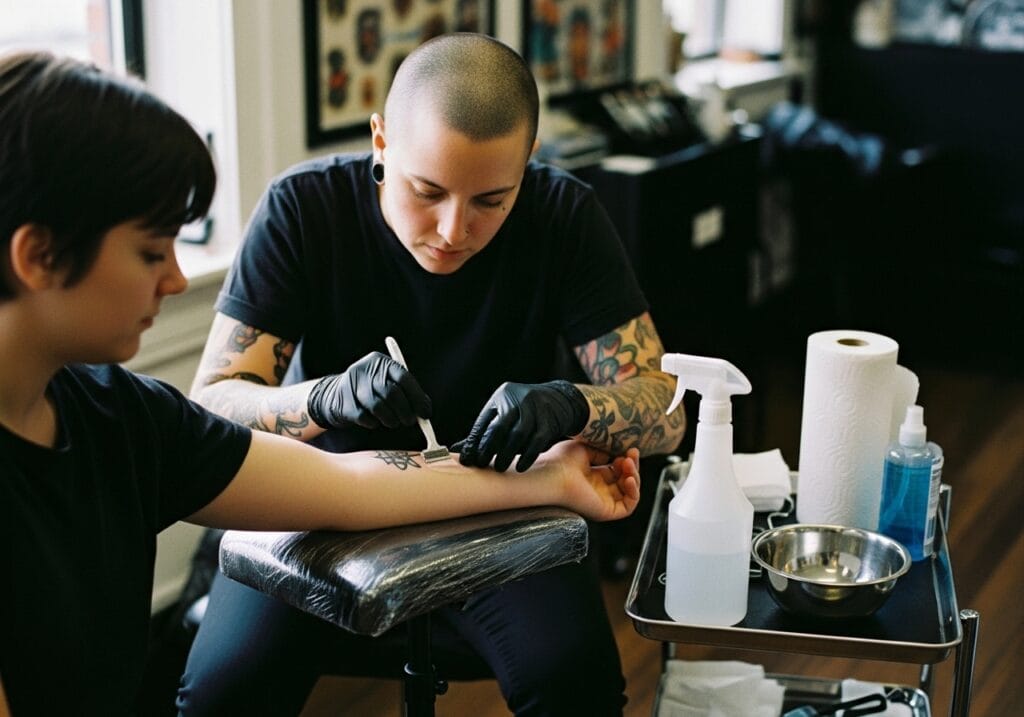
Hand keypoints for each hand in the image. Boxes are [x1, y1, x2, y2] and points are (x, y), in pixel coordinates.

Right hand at [307, 351, 430, 429]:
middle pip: (391, 393)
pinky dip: (374, 423)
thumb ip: (407, 394)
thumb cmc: (372, 391)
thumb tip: (425, 412)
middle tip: (410, 421)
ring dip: (391, 419)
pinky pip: (365, 417)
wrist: (335, 395)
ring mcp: (352, 385)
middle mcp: (365, 370)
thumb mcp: (388, 384)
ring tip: (393, 422)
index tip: (425, 413)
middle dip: (405, 411)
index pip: (404, 377)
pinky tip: (375, 421)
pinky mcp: (343, 402)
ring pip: (378, 407)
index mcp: (381, 362)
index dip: (417, 397)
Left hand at [453, 380, 588, 471]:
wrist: (561, 401)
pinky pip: (537, 441)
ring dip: (507, 454)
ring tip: (499, 467)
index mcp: (503, 395)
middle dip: (488, 449)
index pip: (484, 421)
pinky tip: (520, 467)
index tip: (467, 460)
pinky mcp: (550, 421)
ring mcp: (536, 409)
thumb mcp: (504, 414)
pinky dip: (527, 456)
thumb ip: (483, 431)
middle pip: (499, 427)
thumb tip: (457, 450)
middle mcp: (519, 399)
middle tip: (482, 464)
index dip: (473, 442)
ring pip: (518, 435)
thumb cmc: (525, 411)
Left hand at [536, 441, 639, 521]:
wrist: (551, 474)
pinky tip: (629, 479)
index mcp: (592, 476)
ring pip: (630, 493)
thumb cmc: (560, 460)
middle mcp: (598, 490)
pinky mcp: (605, 511)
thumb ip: (602, 452)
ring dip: (635, 477)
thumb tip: (615, 454)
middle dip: (633, 466)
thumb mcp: (585, 449)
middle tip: (631, 453)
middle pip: (626, 480)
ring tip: (628, 463)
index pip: (617, 470)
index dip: (626, 459)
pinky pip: (628, 507)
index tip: (627, 448)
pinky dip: (634, 493)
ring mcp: (602, 501)